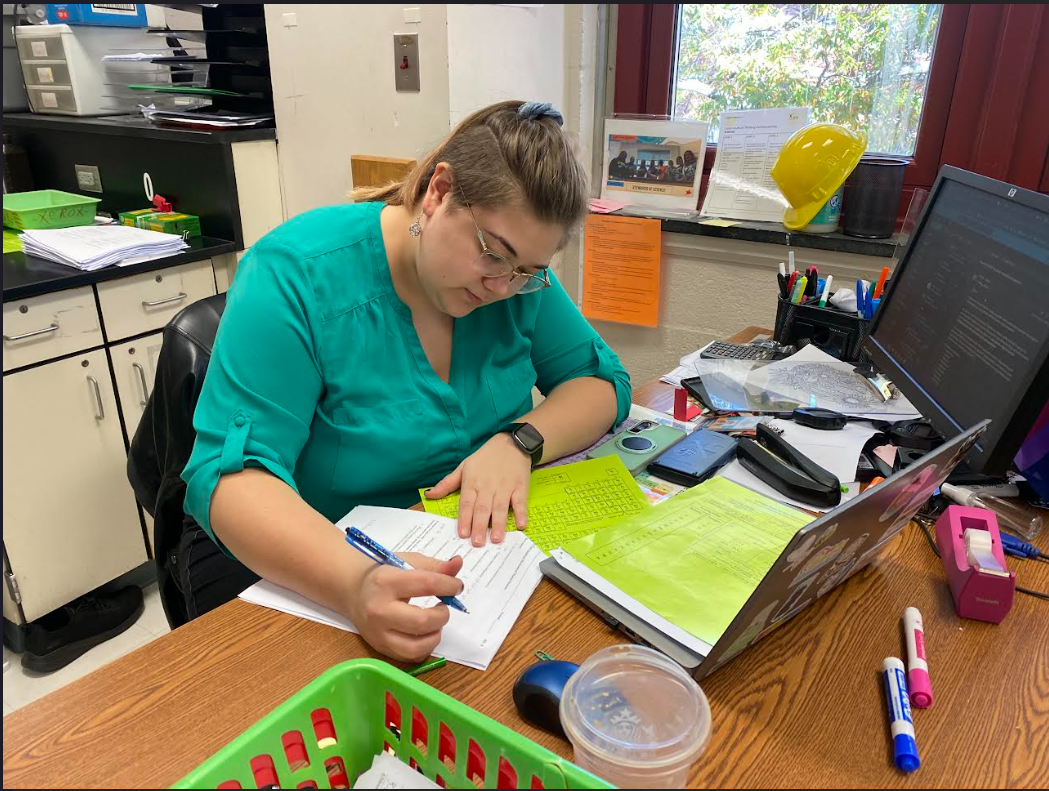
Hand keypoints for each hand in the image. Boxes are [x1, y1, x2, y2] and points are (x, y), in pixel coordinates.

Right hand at [348, 553, 463, 662]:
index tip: (457, 586)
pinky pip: (410, 657)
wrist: (355, 591)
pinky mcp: (380, 648)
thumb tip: (458, 564)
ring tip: (435, 622)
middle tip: (444, 607)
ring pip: (416, 646)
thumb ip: (435, 565)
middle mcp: (379, 610)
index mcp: (386, 582)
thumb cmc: (385, 575)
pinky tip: (425, 634)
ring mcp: (378, 633)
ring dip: (435, 635)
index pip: (426, 584)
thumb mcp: (407, 563)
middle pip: (421, 621)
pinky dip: (424, 647)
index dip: (449, 585)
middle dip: (442, 616)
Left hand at [426, 432, 530, 545]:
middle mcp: (488, 486)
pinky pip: (520, 502)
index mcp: (472, 482)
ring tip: (496, 539)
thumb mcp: (463, 467)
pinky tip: (521, 525)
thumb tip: (429, 495)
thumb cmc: (485, 457)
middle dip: (480, 526)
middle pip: (482, 508)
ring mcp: (505, 487)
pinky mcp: (520, 486)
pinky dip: (521, 513)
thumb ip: (447, 483)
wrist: (511, 443)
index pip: (467, 503)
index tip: (462, 534)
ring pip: (500, 507)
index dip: (464, 519)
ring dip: (499, 524)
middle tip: (478, 543)